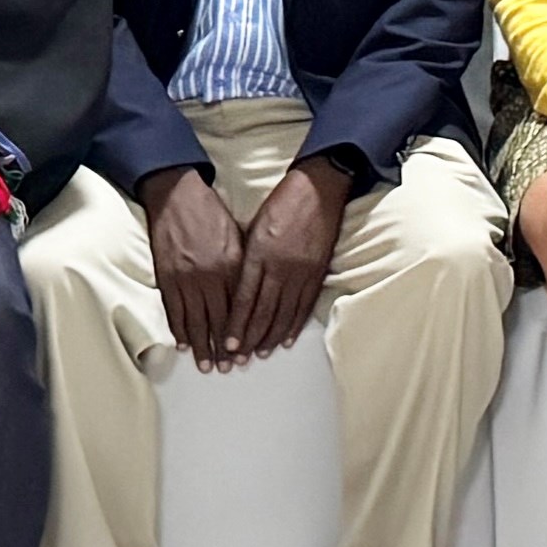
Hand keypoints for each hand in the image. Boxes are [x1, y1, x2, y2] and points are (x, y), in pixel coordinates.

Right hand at [143, 165, 253, 366]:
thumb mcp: (237, 237)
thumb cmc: (211, 213)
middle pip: (217, 321)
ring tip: (205, 365)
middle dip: (222, 349)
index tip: (246, 353)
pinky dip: (178, 329)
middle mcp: (209, 276)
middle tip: (226, 369)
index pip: (238, 310)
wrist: (176, 195)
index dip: (241, 335)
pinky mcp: (166, 276)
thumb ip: (243, 268)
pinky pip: (173, 310)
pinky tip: (183, 344)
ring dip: (200, 346)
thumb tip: (248, 297)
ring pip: (194, 321)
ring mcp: (185, 278)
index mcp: (230, 266)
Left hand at [219, 164, 347, 367]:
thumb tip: (236, 287)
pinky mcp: (318, 272)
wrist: (319, 187)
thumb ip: (246, 257)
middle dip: (249, 338)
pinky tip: (287, 339)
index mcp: (260, 254)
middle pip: (263, 312)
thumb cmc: (282, 202)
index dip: (236, 324)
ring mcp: (302, 272)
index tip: (227, 344)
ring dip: (271, 337)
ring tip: (260, 354)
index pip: (245, 299)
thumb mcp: (255, 225)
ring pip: (284, 313)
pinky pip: (305, 305)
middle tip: (239, 359)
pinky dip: (295, 325)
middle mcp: (281, 267)